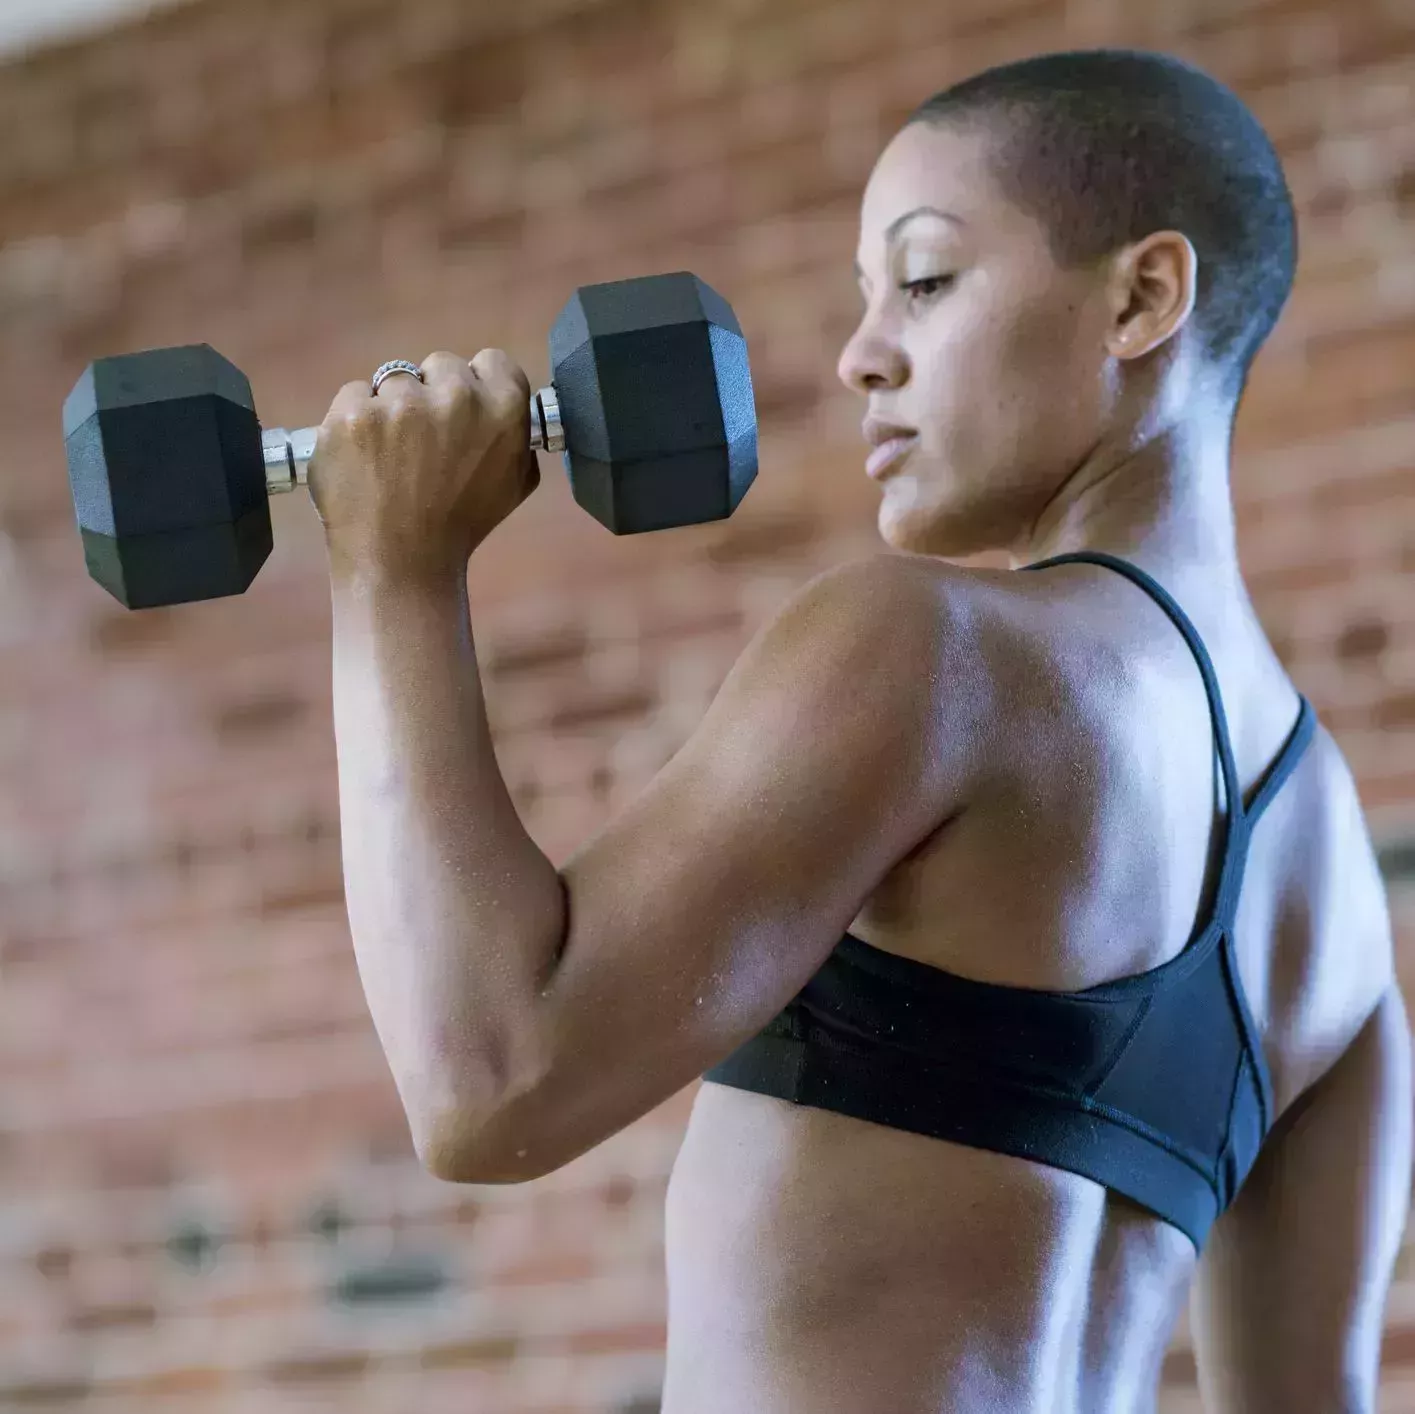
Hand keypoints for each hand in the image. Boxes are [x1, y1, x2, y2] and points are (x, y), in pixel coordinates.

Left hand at [309, 349, 541, 578]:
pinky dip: (353, 423)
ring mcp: (400, 403)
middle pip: (440, 365)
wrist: (400, 562)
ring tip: (390, 457)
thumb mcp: (514, 484)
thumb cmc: (460, 525)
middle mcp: (456, 396)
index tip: (462, 412)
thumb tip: (505, 407)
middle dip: (431, 395)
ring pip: (392, 380)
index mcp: (503, 409)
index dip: (477, 385)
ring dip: (390, 408)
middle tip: (424, 442)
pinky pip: (352, 396)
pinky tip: (363, 459)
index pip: (492, 362)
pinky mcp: (353, 414)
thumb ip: (514, 435)